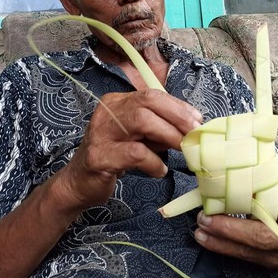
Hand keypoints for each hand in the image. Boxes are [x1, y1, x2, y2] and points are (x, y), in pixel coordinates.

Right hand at [56, 89, 201, 210]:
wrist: (80, 182)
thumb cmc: (113, 156)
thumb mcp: (137, 136)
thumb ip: (158, 128)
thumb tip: (190, 126)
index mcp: (116, 102)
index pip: (151, 94)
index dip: (177, 106)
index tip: (197, 119)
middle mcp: (107, 112)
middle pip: (147, 102)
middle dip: (176, 117)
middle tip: (194, 134)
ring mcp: (101, 133)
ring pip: (141, 122)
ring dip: (167, 136)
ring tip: (180, 150)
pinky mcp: (100, 156)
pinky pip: (135, 154)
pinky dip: (153, 162)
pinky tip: (160, 170)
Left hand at [193, 176, 277, 269]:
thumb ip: (274, 181)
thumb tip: (241, 168)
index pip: (276, 198)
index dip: (249, 195)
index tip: (225, 189)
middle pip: (262, 229)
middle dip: (230, 225)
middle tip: (205, 215)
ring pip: (252, 246)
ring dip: (223, 238)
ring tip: (201, 228)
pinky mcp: (276, 262)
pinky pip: (247, 257)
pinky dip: (225, 248)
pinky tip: (207, 240)